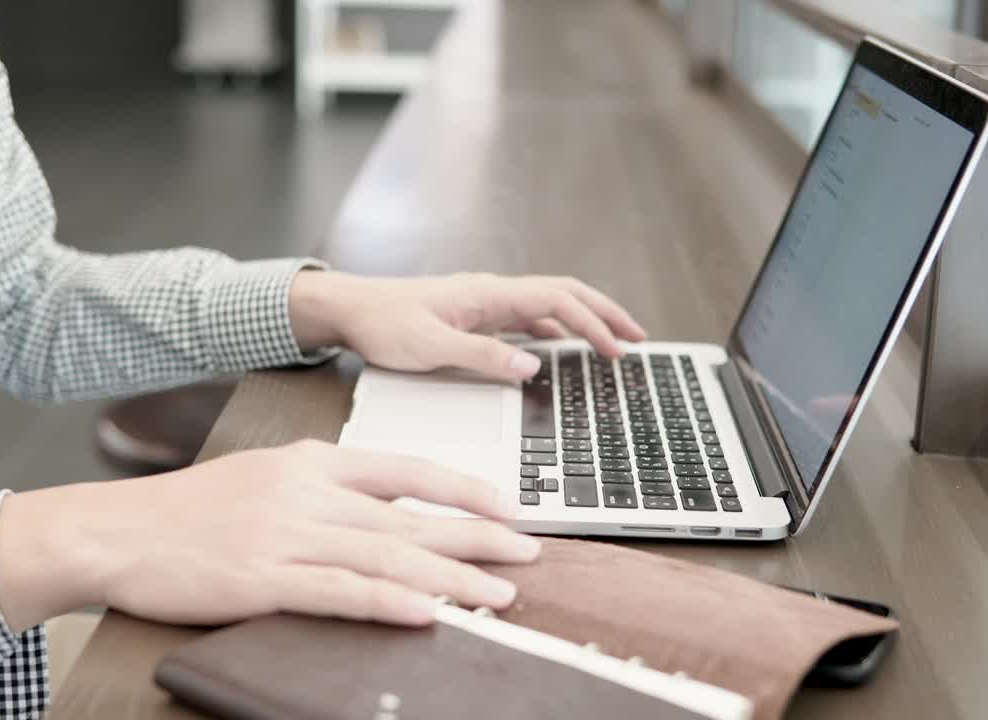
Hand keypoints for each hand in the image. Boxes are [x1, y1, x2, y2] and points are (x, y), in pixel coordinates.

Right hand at [0, 440, 539, 631]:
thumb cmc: (191, 510)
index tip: (507, 504)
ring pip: (387, 554)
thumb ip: (325, 488)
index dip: (462, 488)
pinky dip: (388, 600)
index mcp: (310, 461)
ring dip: (452, 575)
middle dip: (478, 534)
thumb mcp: (266, 477)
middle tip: (529, 550)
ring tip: (500, 591)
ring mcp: (285, 534)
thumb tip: (385, 510)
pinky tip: (428, 609)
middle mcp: (307, 492)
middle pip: (410, 516)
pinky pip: (338, 591)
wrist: (118, 529)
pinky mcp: (262, 578)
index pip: (405, 470)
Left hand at [290, 271, 645, 381]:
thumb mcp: (430, 348)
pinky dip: (558, 328)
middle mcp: (492, 292)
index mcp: (487, 294)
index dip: (594, 322)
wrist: (349, 309)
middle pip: (564, 293)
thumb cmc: (383, 325)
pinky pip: (529, 317)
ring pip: (549, 304)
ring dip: (585, 319)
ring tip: (614, 342)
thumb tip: (532, 367)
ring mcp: (486, 302)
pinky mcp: (477, 315)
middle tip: (638, 338)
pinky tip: (566, 346)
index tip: (618, 350)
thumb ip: (482, 356)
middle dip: (605, 314)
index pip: (557, 299)